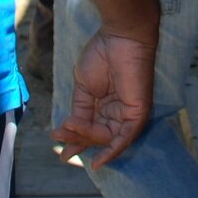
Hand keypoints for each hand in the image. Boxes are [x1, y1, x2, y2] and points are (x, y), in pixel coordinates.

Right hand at [50, 29, 155, 166]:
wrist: (120, 37)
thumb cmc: (102, 54)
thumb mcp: (84, 87)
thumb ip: (80, 110)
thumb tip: (69, 129)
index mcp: (105, 104)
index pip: (90, 127)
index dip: (75, 139)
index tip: (59, 149)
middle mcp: (117, 111)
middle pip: (97, 135)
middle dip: (77, 138)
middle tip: (58, 136)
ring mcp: (128, 113)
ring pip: (107, 137)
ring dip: (87, 138)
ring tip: (69, 131)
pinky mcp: (138, 113)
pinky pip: (125, 138)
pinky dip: (112, 151)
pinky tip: (97, 161)